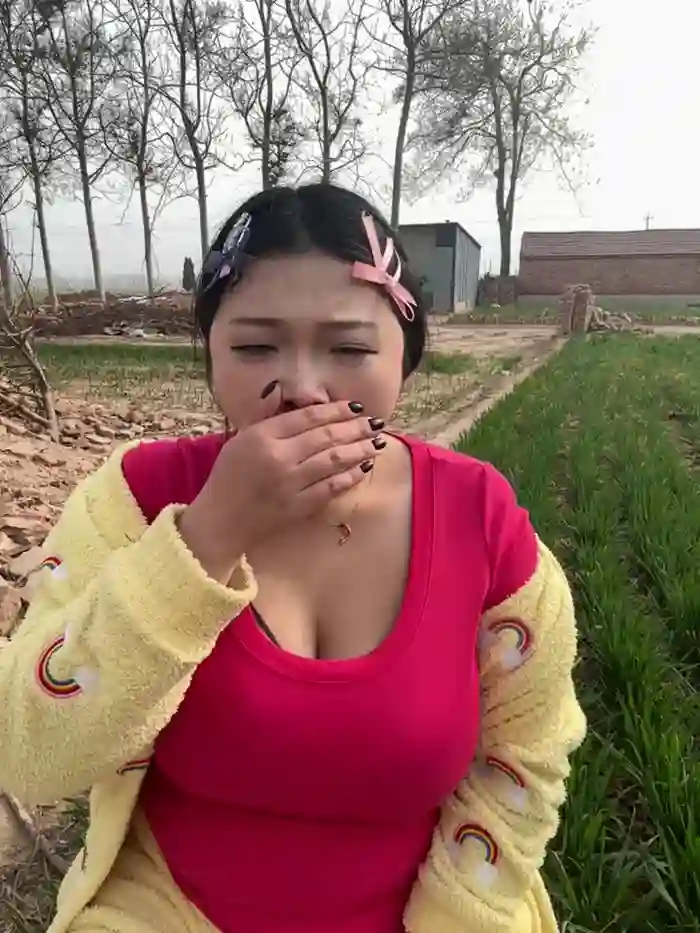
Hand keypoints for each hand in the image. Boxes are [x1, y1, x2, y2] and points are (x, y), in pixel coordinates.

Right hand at [178, 398, 384, 580]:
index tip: (356, 406)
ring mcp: (291, 484)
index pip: (308, 417)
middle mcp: (279, 457)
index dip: (336, 410)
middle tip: (375, 423)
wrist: (221, 520)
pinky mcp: (298, 507)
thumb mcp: (240, 437)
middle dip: (355, 428)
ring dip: (359, 450)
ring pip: (333, 461)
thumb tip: (280, 388)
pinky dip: (350, 477)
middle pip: (326, 437)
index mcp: (262, 436)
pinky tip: (363, 469)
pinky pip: (331, 488)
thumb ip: (263, 413)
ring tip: (376, 442)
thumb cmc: (229, 476)